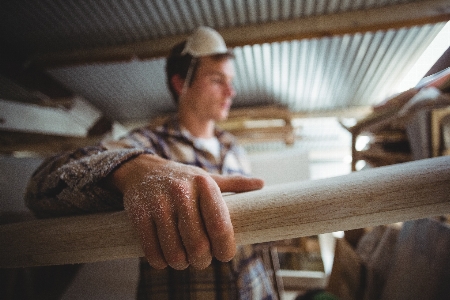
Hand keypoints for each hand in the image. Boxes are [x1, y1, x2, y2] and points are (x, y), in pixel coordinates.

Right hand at [111, 154, 263, 269]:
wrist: (143, 169)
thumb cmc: (183, 179)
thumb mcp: (208, 177)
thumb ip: (234, 183)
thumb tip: (262, 184)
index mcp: (204, 184)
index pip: (220, 226)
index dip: (225, 248)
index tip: (224, 255)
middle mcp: (182, 192)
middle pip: (198, 245)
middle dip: (202, 261)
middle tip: (201, 260)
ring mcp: (158, 204)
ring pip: (174, 252)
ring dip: (181, 264)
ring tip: (183, 260)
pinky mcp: (139, 214)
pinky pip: (152, 251)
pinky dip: (160, 262)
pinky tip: (164, 258)